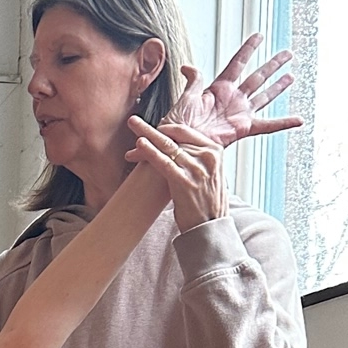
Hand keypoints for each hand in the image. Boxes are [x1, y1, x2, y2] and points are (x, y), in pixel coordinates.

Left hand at [126, 117, 226, 231]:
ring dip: (146, 138)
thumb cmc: (206, 202)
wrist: (210, 227)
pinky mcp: (185, 182)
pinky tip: (139, 145)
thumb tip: (177, 147)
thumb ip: (196, 157)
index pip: (186, 132)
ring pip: (167, 147)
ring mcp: (197, 168)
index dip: (166, 129)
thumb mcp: (209, 173)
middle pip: (174, 138)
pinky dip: (150, 152)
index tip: (151, 129)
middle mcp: (207, 156)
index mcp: (215, 151)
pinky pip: (164, 162)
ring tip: (132, 126)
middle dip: (151, 130)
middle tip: (133, 121)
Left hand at [166, 33, 300, 147]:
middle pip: (257, 77)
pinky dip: (284, 123)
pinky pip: (267, 126)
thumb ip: (193, 81)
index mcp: (218, 89)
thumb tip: (188, 66)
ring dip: (279, 86)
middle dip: (272, 65)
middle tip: (287, 54)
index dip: (248, 49)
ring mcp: (239, 114)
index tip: (259, 36)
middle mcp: (232, 100)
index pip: (237, 64)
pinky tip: (298, 120)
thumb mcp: (185, 99)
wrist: (178, 147)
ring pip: (264, 96)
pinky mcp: (243, 129)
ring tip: (292, 76)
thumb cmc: (177, 126)